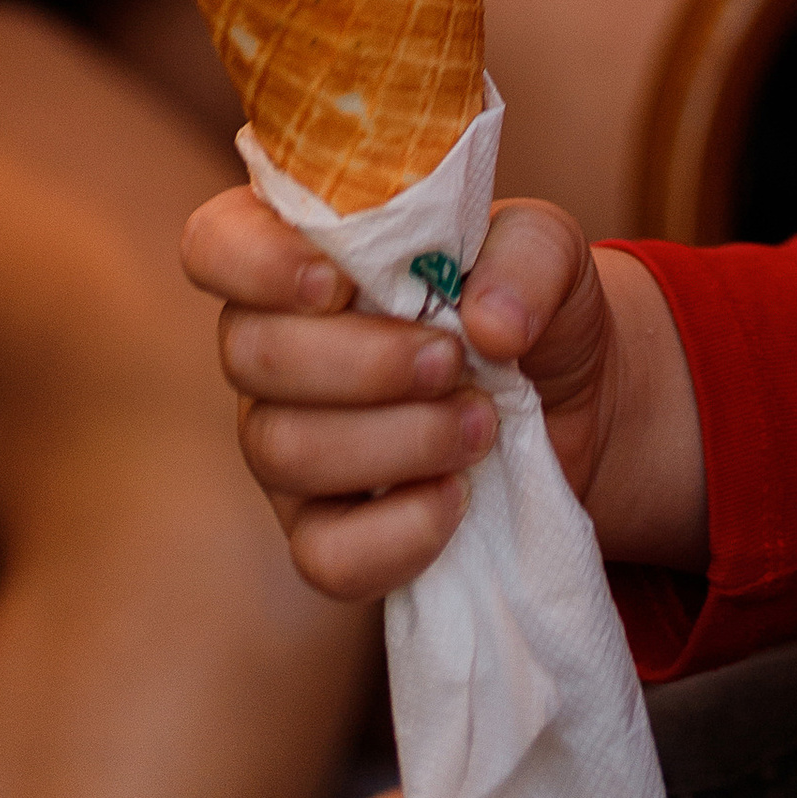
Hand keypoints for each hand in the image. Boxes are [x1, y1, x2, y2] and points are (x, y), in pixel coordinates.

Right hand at [182, 188, 708, 602]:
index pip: (217, 243)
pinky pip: (323, 553)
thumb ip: (526, 256)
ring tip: (481, 423)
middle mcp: (275, 349)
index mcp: (306, 257)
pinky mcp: (324, 531)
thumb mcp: (549, 252)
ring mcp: (290, 445)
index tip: (336, 282)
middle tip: (454, 361)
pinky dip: (399, 531)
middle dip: (364, 362)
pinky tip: (456, 498)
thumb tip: (487, 323)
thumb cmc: (530, 303)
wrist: (579, 401)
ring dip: (398, 439)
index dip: (255, 261)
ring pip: (284, 450)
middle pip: (251, 355)